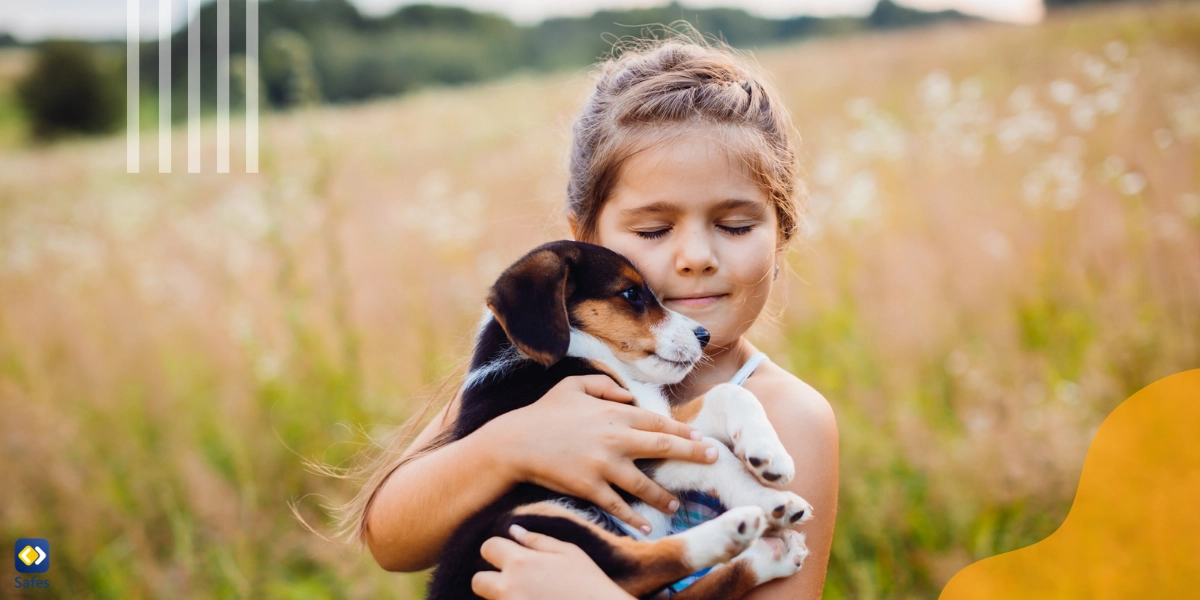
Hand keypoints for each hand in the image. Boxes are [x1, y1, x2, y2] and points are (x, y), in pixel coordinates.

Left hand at [472, 525, 634, 599]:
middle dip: (489, 579)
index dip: (496, 549)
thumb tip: (514, 530)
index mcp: (521, 562)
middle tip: (512, 581)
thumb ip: (538, 540)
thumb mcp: (569, 552)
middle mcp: (509, 587)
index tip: (507, 555)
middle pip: (478, 580)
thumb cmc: (590, 583)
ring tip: (528, 594)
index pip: (488, 547)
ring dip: (501, 596)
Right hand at [478, 374, 718, 534]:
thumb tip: (628, 395)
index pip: (658, 422)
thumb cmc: (544, 412)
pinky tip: (645, 526)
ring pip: (644, 483)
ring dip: (663, 495)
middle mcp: (615, 438)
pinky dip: (633, 517)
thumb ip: (605, 385)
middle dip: (692, 453)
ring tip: (675, 504)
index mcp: (614, 412)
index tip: (701, 438)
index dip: (683, 430)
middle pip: (663, 447)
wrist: (515, 442)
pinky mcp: (589, 487)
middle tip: (713, 459)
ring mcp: (603, 465)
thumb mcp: (573, 385)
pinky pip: (617, 505)